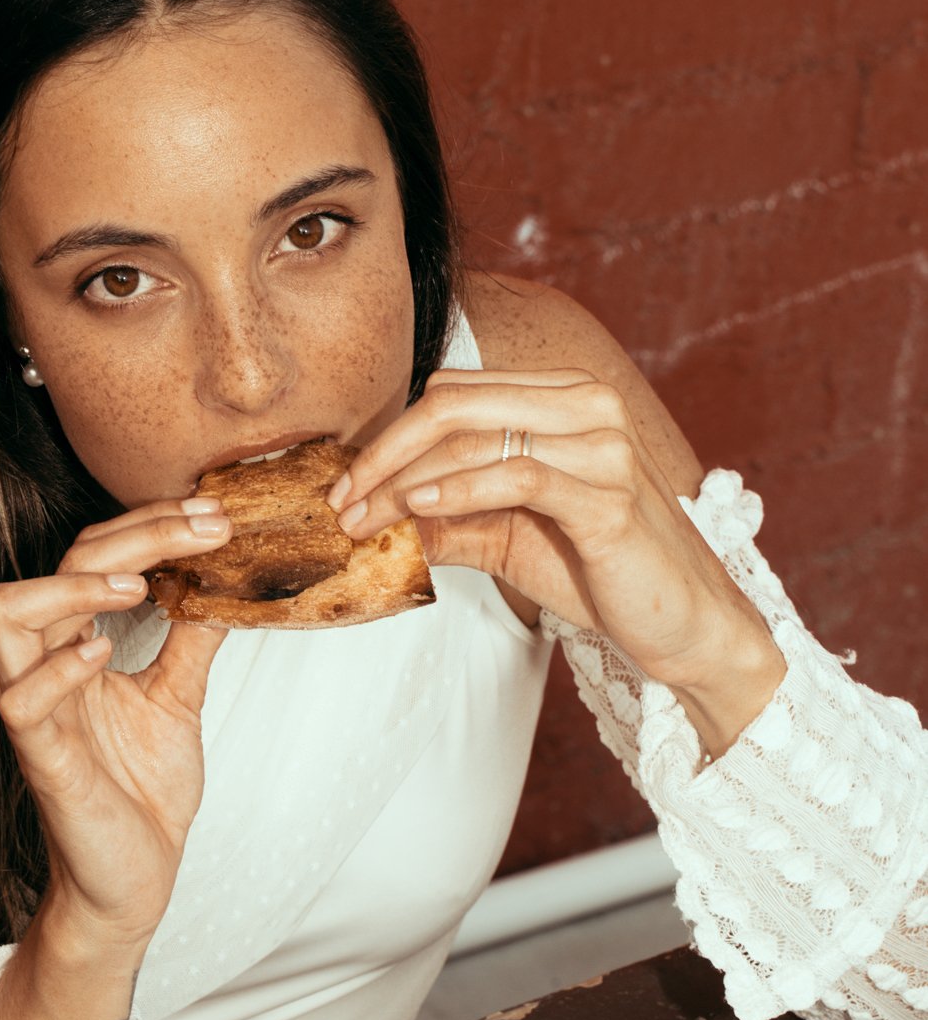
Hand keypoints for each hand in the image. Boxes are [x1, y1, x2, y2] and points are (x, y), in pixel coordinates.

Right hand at [0, 496, 231, 945]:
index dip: (152, 524)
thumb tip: (227, 577)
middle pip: (59, 562)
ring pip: (6, 612)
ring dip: (74, 583)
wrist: (136, 880)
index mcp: (75, 644)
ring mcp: (38, 708)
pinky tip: (106, 651)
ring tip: (139, 585)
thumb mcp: (179, 696)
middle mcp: (47, 665)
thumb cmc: (143, 793)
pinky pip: (19, 698)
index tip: (217, 517)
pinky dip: (60, 667)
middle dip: (134, 533)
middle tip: (204, 529)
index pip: (93, 553)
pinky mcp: (40, 757)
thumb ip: (192, 637)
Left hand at [327, 368, 776, 699]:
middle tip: (339, 500)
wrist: (679, 625)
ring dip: (404, 480)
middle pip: (455, 404)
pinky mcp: (609, 494)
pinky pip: (517, 474)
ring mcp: (604, 444)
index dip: (390, 433)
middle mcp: (588, 403)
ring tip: (361, 519)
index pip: (455, 394)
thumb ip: (443, 514)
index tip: (346, 483)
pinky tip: (418, 509)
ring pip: (476, 437)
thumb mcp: (503, 535)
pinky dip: (457, 489)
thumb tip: (365, 513)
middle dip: (384, 452)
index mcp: (564, 397)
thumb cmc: (595, 571)